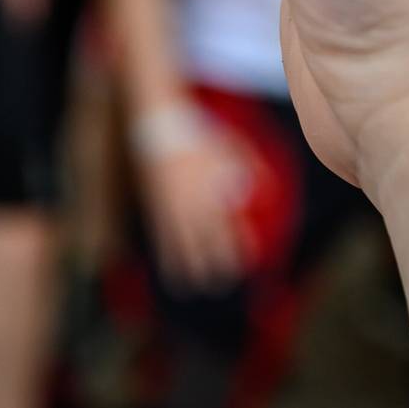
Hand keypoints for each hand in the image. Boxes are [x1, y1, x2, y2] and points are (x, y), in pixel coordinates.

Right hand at [141, 129, 252, 291]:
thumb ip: (249, 168)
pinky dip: (167, 258)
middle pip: (207, 244)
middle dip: (216, 265)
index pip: (230, 230)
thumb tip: (253, 191)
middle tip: (221, 280)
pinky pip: (162, 239)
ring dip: (190, 269)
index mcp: (214, 192)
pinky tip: (170, 273)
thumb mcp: (232, 147)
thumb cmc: (200, 133)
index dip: (238, 249)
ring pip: (182, 247)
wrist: (160, 122)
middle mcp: (194, 205)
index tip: (246, 262)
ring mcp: (172, 207)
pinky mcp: (155, 205)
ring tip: (194, 287)